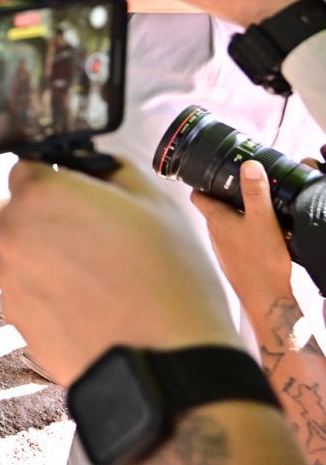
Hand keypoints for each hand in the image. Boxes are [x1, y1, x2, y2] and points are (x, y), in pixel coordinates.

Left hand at [0, 155, 241, 385]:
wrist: (163, 361)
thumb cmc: (166, 280)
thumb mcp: (154, 201)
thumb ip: (109, 169)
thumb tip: (89, 166)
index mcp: (41, 194)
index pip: (28, 168)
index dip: (56, 179)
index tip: (80, 195)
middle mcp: (12, 233)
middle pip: (24, 212)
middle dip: (54, 219)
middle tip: (101, 241)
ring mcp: (9, 278)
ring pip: (26, 253)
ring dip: (52, 258)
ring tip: (102, 279)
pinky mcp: (15, 317)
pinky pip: (29, 292)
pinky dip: (51, 294)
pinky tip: (90, 306)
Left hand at [192, 161, 294, 319]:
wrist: (266, 298)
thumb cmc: (261, 261)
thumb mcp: (262, 220)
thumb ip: (255, 192)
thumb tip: (249, 165)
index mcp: (216, 220)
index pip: (198, 195)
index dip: (202, 182)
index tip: (212, 171)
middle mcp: (215, 234)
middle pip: (213, 208)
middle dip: (224, 195)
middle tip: (241, 185)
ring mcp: (224, 248)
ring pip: (226, 224)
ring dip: (236, 214)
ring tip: (255, 206)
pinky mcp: (236, 260)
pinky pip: (237, 239)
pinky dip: (245, 231)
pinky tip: (263, 232)